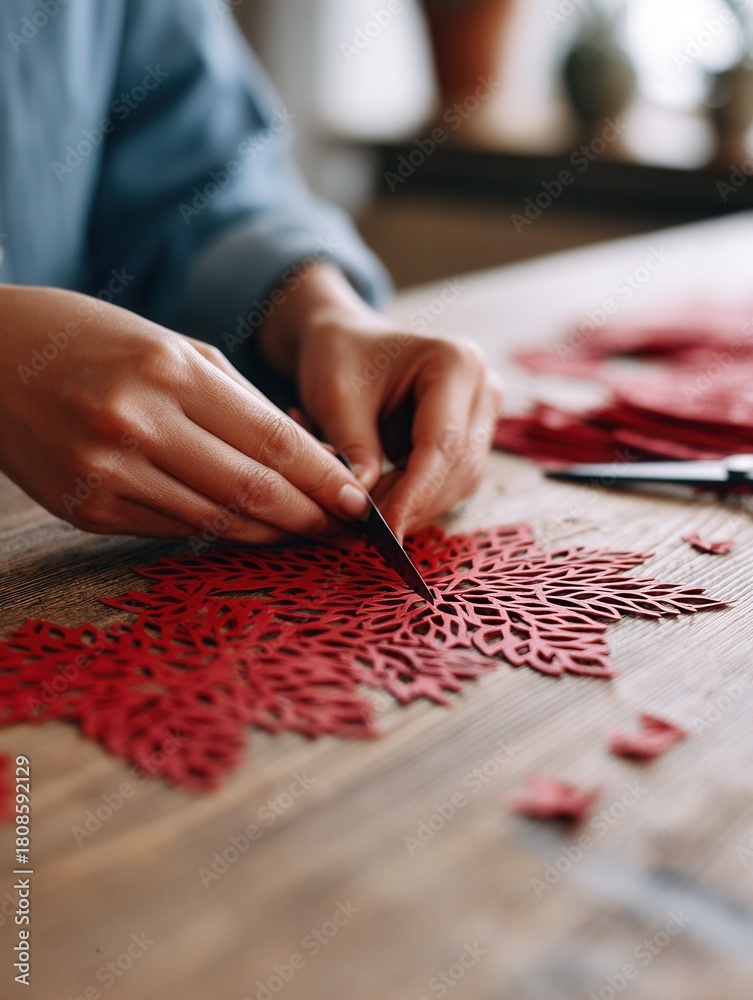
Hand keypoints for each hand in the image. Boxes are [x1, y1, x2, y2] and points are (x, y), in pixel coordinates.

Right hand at [0, 285, 370, 542]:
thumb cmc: (91, 341)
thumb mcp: (172, 346)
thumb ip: (238, 399)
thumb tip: (303, 454)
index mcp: (169, 373)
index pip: (272, 440)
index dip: (324, 478)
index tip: (358, 501)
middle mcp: (139, 425)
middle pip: (252, 490)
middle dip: (310, 516)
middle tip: (344, 528)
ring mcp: (107, 473)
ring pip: (216, 521)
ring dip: (271, 534)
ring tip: (306, 534)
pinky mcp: (86, 510)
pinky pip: (172, 531)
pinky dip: (219, 534)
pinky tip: (248, 532)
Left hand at [259, 265, 502, 540]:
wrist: (346, 342)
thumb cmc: (340, 357)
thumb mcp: (335, 397)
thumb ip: (353, 450)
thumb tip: (362, 507)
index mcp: (456, 363)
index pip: (443, 443)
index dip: (416, 492)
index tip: (386, 528)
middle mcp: (483, 388)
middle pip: (459, 468)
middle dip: (413, 503)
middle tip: (364, 523)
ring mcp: (481, 416)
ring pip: (459, 484)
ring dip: (414, 505)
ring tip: (365, 505)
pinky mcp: (470, 440)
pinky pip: (449, 484)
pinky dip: (415, 499)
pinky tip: (380, 498)